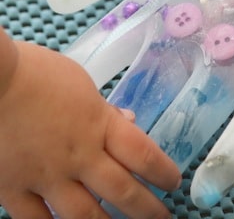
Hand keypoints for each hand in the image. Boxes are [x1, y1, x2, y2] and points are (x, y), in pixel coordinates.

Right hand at [0, 41, 179, 218]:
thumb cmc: (37, 73)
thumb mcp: (80, 82)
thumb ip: (103, 110)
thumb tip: (125, 122)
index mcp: (98, 124)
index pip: (142, 155)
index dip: (163, 172)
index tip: (173, 182)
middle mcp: (79, 156)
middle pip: (122, 192)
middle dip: (148, 210)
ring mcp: (46, 177)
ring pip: (85, 216)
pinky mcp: (15, 190)